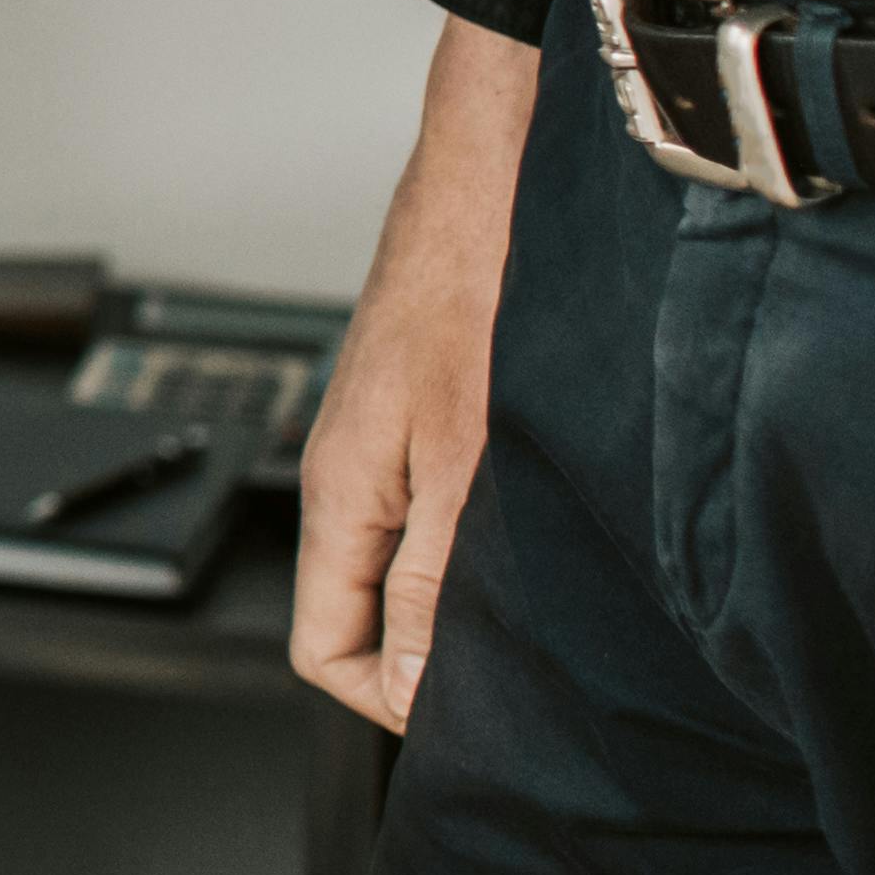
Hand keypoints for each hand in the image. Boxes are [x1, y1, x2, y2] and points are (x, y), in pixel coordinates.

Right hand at [291, 14, 540, 733]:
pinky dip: (485, 534)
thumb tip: (412, 691)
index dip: (389, 696)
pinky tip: (551, 520)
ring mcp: (389, 442)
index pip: (323, 648)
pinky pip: (438, 508)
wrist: (496, 173)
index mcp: (341, 497)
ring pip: (409, 560)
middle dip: (433, 651)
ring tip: (551, 587)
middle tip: (529, 656)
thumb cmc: (476, 292)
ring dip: (468, 591)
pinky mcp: (431, 413)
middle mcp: (352, 475)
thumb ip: (432, 582)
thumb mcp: (465, 465)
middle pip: (363, 611)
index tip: (471, 702)